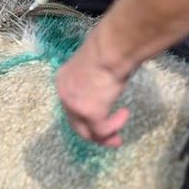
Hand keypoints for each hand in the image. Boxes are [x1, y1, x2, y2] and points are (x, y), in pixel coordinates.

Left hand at [56, 31, 131, 147]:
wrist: (111, 49)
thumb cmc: (107, 50)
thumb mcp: (94, 65)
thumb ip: (93, 79)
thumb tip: (105, 85)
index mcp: (64, 80)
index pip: (71, 106)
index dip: (86, 116)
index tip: (102, 119)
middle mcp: (65, 95)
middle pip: (77, 123)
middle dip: (94, 134)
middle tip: (113, 139)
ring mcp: (75, 106)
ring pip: (88, 132)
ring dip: (105, 136)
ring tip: (118, 137)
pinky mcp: (90, 114)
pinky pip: (102, 130)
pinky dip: (115, 126)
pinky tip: (124, 114)